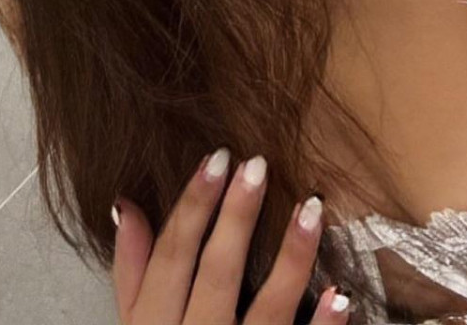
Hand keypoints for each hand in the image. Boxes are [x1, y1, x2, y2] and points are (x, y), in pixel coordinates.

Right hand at [111, 149, 350, 323]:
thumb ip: (133, 271)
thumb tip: (125, 204)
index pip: (172, 255)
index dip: (194, 204)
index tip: (218, 158)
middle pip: (215, 272)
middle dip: (236, 217)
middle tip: (258, 165)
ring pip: (266, 309)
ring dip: (291, 259)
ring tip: (311, 209)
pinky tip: (341, 295)